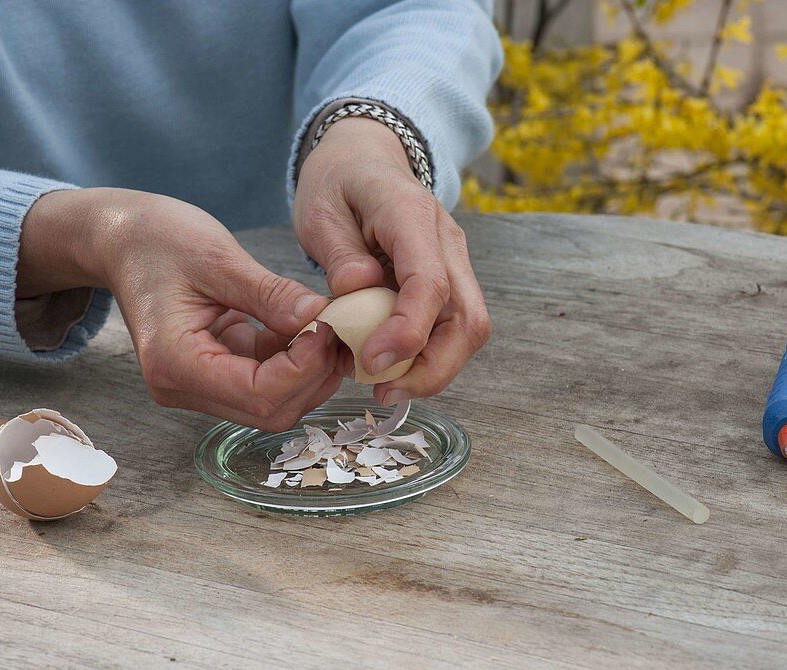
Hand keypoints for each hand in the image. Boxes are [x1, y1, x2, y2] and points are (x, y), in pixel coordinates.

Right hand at [17, 188, 341, 430]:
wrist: (121, 239)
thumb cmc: (156, 240)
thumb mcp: (216, 257)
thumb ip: (270, 294)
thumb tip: (320, 318)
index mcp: (175, 363)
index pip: (258, 393)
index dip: (304, 367)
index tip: (327, 325)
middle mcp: (183, 387)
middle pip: (270, 410)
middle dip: (313, 375)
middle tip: (339, 327)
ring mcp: (198, 385)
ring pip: (272, 403)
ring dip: (308, 370)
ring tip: (326, 323)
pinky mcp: (214, 373)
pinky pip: (265, 381)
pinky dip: (294, 360)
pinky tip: (307, 325)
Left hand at [293, 117, 491, 404]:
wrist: (364, 160)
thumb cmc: (338, 183)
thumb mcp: (319, 209)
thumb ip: (338, 253)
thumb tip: (356, 292)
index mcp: (412, 215)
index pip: (430, 283)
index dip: (408, 331)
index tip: (372, 363)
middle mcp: (447, 241)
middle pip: (468, 320)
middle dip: (432, 368)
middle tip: (383, 392)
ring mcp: (454, 262)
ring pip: (467, 330)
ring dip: (432, 369)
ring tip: (382, 386)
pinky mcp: (449, 281)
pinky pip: (450, 328)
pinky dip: (425, 356)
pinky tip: (389, 368)